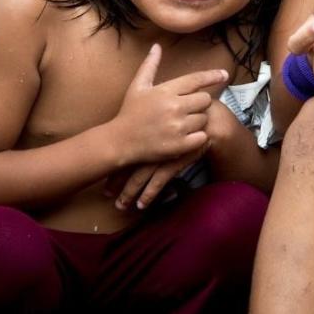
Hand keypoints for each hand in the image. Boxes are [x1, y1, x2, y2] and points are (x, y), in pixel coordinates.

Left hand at [105, 103, 238, 209]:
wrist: (210, 121)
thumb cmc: (187, 113)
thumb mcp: (168, 107)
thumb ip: (152, 111)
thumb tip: (134, 117)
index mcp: (144, 129)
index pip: (123, 147)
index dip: (112, 161)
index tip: (102, 171)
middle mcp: (150, 143)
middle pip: (127, 165)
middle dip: (116, 181)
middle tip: (107, 194)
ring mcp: (161, 155)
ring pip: (140, 177)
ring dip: (129, 193)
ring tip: (120, 206)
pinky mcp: (174, 164)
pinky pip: (158, 182)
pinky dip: (149, 194)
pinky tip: (141, 205)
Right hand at [110, 44, 224, 164]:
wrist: (119, 141)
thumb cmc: (130, 112)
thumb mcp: (138, 86)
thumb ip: (150, 65)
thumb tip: (157, 46)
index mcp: (165, 91)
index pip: (195, 80)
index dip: (212, 76)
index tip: (224, 74)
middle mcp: (174, 107)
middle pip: (205, 100)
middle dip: (200, 103)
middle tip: (189, 108)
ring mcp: (177, 127)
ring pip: (204, 119)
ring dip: (198, 121)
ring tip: (184, 123)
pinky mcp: (179, 145)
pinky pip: (202, 137)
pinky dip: (198, 137)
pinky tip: (187, 136)